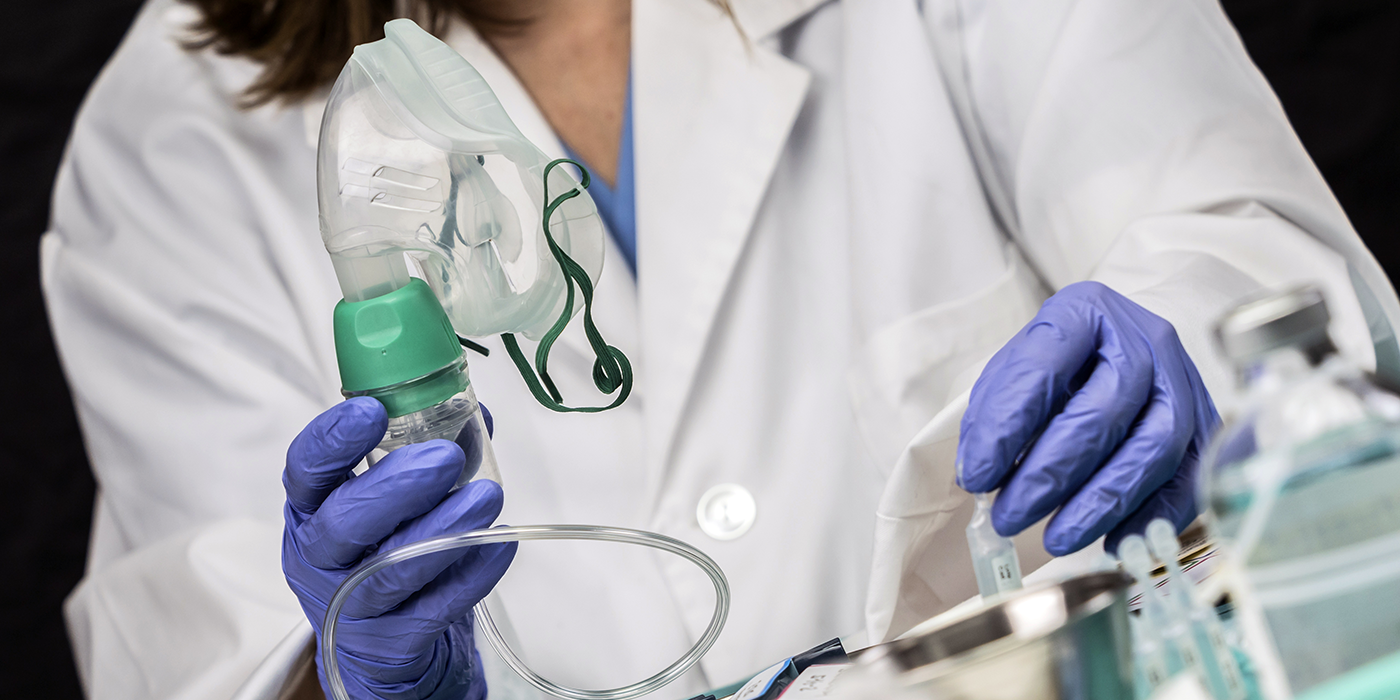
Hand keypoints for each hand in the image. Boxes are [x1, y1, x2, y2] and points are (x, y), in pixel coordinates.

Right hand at [282, 397, 515, 699]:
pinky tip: (498, 543)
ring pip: (392, 570)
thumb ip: (419, 451)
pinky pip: (435, 607)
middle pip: (344, 525)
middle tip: (445, 458)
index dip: (333, 440)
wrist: (375, 643)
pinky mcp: (393, 641)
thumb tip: (475, 416)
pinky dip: (471, 573)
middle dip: (397, 487)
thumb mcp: (377, 499)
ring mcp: (352, 605)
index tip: (372, 410)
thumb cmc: (376, 551)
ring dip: (444, 528)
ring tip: (487, 495)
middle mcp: (320, 559)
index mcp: (310, 511)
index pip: (305, 471)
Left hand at [958, 282, 1218, 554]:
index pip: (1043, 368)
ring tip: (1056, 538)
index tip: (976, 476)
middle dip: (1049, 476)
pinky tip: (1112, 542)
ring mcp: (1183, 381)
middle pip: (1102, 414)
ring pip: (1151, 449)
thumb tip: (979, 477)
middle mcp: (1143, 340)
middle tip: (1009, 516)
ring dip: (1099, 504)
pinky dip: (1150, 517)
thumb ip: (994, 415)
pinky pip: (1189, 479)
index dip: (1006, 427)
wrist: (1123, 345)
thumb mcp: (1016, 369)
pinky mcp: (1207, 424)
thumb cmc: (1059, 364)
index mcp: (1084, 312)